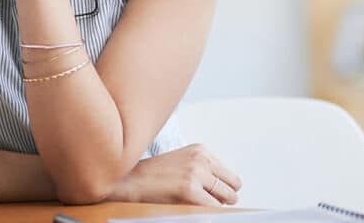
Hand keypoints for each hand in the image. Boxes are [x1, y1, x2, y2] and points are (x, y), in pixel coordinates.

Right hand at [107, 144, 242, 205]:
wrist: (130, 180)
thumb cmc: (155, 175)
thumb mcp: (184, 162)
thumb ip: (205, 170)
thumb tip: (229, 191)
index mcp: (201, 150)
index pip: (230, 176)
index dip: (225, 190)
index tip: (217, 197)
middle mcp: (201, 159)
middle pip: (233, 186)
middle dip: (224, 198)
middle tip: (210, 203)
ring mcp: (196, 173)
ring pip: (226, 198)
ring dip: (216, 206)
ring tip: (198, 205)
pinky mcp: (189, 190)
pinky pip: (212, 208)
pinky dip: (208, 213)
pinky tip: (193, 210)